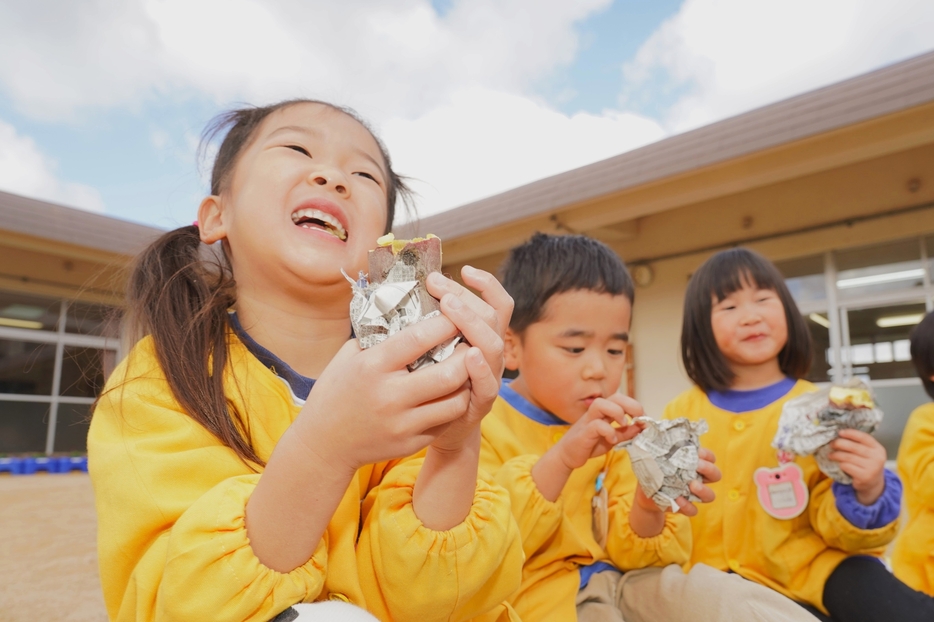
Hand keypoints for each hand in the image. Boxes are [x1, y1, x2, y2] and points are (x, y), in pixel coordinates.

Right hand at [292, 312, 473, 472]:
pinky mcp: (411, 443)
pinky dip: (453, 404)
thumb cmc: (336, 391)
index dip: (445, 323)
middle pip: (448, 373)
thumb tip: (411, 309)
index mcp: (372, 366)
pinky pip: (446, 421)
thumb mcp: (348, 356)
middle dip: (467, 355)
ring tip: (467, 368)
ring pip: (455, 401)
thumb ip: (379, 335)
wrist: (324, 443)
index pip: (419, 338)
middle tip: (471, 343)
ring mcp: (402, 423)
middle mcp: (390, 396)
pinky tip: (452, 392)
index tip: (457, 312)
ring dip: (467, 382)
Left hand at [422, 266, 512, 453]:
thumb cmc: (420, 385)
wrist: (427, 431)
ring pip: (493, 344)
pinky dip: (481, 367)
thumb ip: (423, 325)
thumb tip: (400, 290)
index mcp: (478, 337)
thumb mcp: (424, 350)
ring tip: (451, 306)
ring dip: (472, 323)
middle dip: (467, 296)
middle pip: (492, 316)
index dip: (486, 284)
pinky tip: (469, 353)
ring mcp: (489, 377)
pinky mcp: (482, 403)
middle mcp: (490, 353)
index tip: (464, 268)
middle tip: (439, 284)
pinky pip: (487, 384)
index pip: (494, 303)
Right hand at [533, 395, 643, 501]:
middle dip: (630, 405)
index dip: (635, 406)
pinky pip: (596, 425)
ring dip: (617, 412)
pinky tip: (612, 439)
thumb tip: (642, 427)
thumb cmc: (589, 444)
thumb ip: (625, 432)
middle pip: (614, 397)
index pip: (621, 399)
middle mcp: (596, 413)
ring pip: (601, 404)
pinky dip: (607, 431)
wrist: (568, 456)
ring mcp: (588, 421)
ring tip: (623, 424)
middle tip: (639, 418)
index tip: (644, 419)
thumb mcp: (612, 438)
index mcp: (604, 412)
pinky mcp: (583, 432)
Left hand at [629, 447, 718, 535]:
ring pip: (710, 495)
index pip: (710, 457)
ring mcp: (692, 494)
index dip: (707, 455)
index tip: (698, 452)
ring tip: (692, 485)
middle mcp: (697, 478)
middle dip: (710, 469)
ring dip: (704, 490)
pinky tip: (677, 499)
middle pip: (715, 475)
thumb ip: (654, 442)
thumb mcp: (653, 454)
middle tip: (697, 466)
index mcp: (693, 463)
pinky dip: (687, 506)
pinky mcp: (684, 507)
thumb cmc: (652, 469)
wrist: (644, 493)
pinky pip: (693, 510)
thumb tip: (646, 426)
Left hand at [828, 429, 886, 504]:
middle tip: (831, 444)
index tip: (840, 432)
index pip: (864, 437)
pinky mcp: (864, 477)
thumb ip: (858, 444)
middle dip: (839, 444)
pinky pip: (847, 466)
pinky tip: (839, 464)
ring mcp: (872, 468)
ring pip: (848, 457)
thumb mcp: (868, 453)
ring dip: (836, 455)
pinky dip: (841, 464)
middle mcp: (877, 457)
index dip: (851, 433)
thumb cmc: (866, 464)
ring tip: (831, 455)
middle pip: (854, 447)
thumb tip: (839, 435)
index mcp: (878, 448)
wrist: (873, 484)